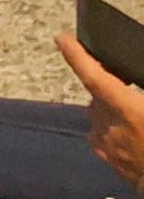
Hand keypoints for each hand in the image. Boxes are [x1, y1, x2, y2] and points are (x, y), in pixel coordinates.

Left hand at [66, 32, 143, 185]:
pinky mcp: (110, 161)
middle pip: (98, 95)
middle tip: (124, 79)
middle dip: (109, 85)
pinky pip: (103, 135)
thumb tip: (130, 89)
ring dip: (112, 107)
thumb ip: (141, 92)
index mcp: (128, 110)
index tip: (63, 38)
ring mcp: (107, 145)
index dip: (77, 55)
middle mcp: (110, 125)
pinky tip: (132, 131)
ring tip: (136, 110)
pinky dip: (112, 126)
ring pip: (100, 115)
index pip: (94, 76)